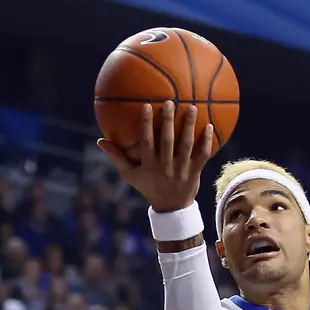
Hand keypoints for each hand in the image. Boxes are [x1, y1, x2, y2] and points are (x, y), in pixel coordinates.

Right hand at [98, 102, 214, 211]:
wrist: (171, 208)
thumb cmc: (148, 187)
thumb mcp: (130, 174)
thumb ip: (117, 157)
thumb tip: (100, 141)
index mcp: (149, 165)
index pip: (147, 141)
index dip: (146, 124)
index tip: (147, 105)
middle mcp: (166, 166)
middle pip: (168, 141)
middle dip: (169, 121)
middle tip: (170, 102)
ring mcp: (182, 170)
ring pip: (187, 145)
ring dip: (189, 126)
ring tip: (192, 107)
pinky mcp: (195, 172)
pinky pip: (202, 155)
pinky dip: (206, 141)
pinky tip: (209, 126)